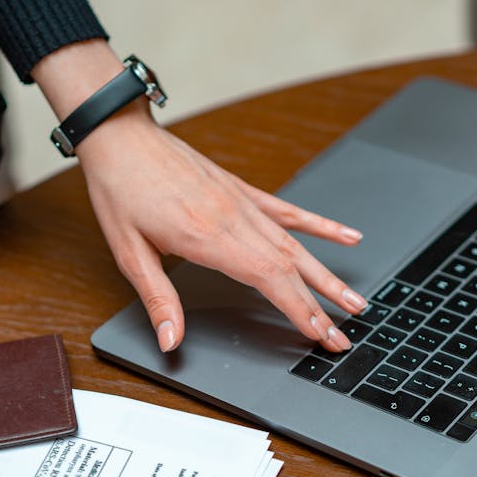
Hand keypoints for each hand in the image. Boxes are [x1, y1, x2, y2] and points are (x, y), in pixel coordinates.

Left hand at [32, 40, 366, 353]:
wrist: (121, 136)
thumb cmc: (120, 190)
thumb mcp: (128, 252)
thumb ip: (157, 299)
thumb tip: (171, 340)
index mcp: (206, 236)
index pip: (268, 279)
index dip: (299, 310)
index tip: (320, 334)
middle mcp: (232, 218)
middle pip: (290, 267)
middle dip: (321, 305)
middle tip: (344, 336)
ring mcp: (241, 202)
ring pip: (296, 243)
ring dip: (327, 275)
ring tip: (356, 300)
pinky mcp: (241, 189)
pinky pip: (288, 211)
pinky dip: (320, 226)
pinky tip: (347, 236)